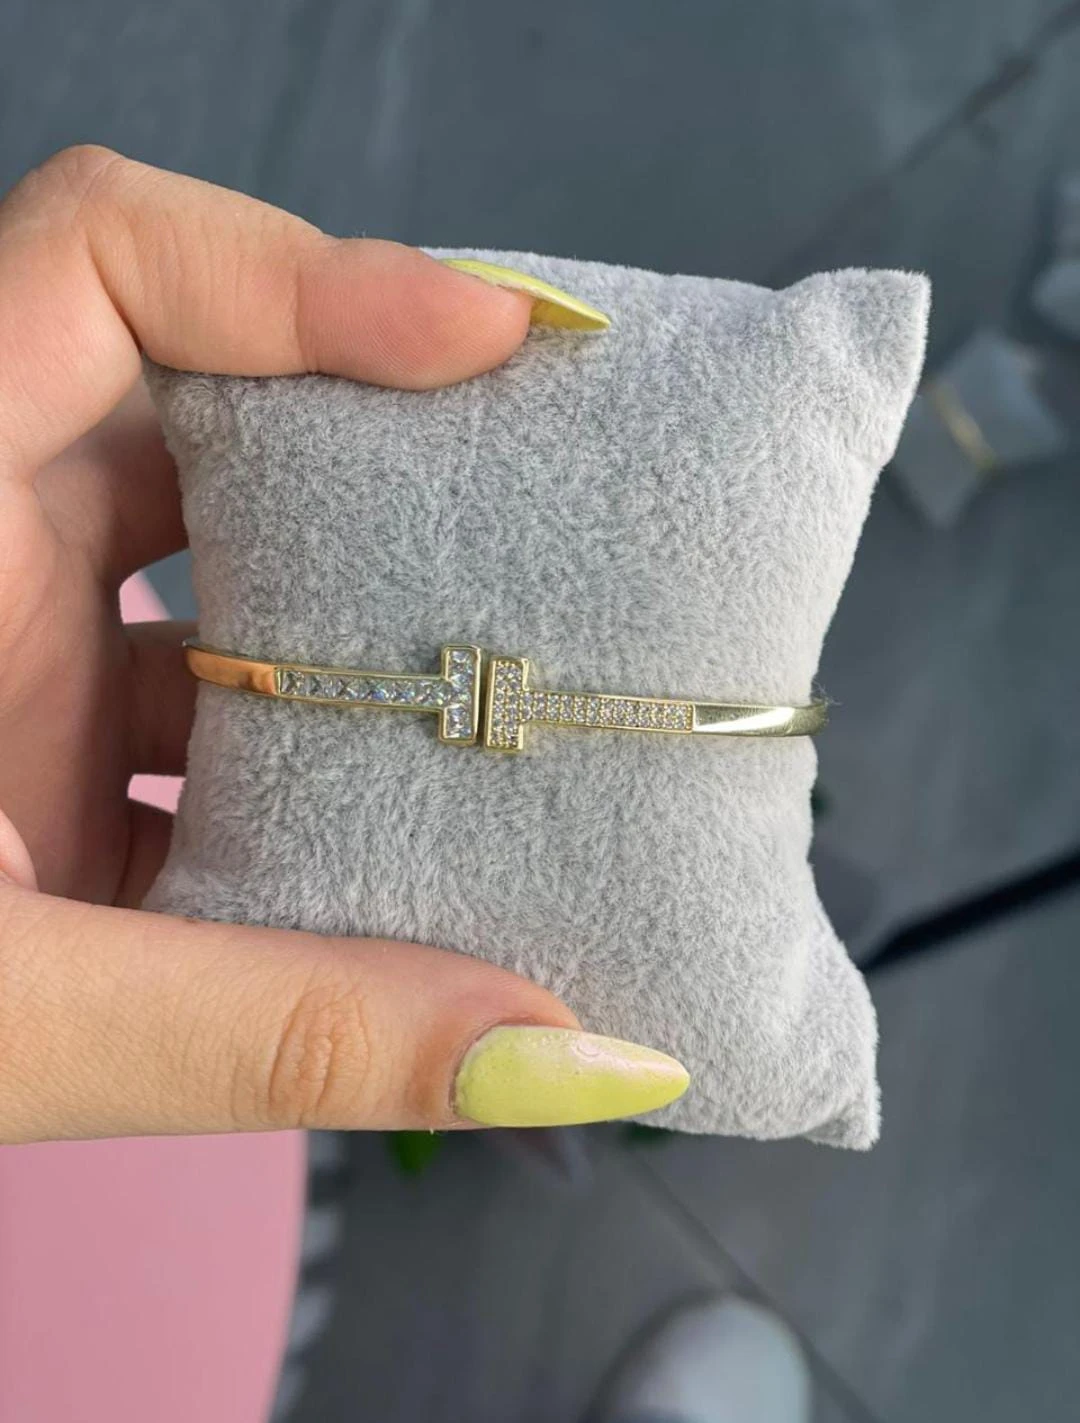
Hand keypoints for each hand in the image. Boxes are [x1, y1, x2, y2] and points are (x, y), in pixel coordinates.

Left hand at [0, 147, 687, 1142]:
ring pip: (223, 566)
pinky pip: (210, 693)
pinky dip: (315, 749)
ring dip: (371, 623)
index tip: (493, 345)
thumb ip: (279, 1031)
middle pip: (205, 406)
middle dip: (391, 447)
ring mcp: (5, 651)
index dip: (307, 273)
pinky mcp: (40, 746)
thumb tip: (570, 1050)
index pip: (98, 264)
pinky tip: (405, 823)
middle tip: (558, 502)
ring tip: (524, 676)